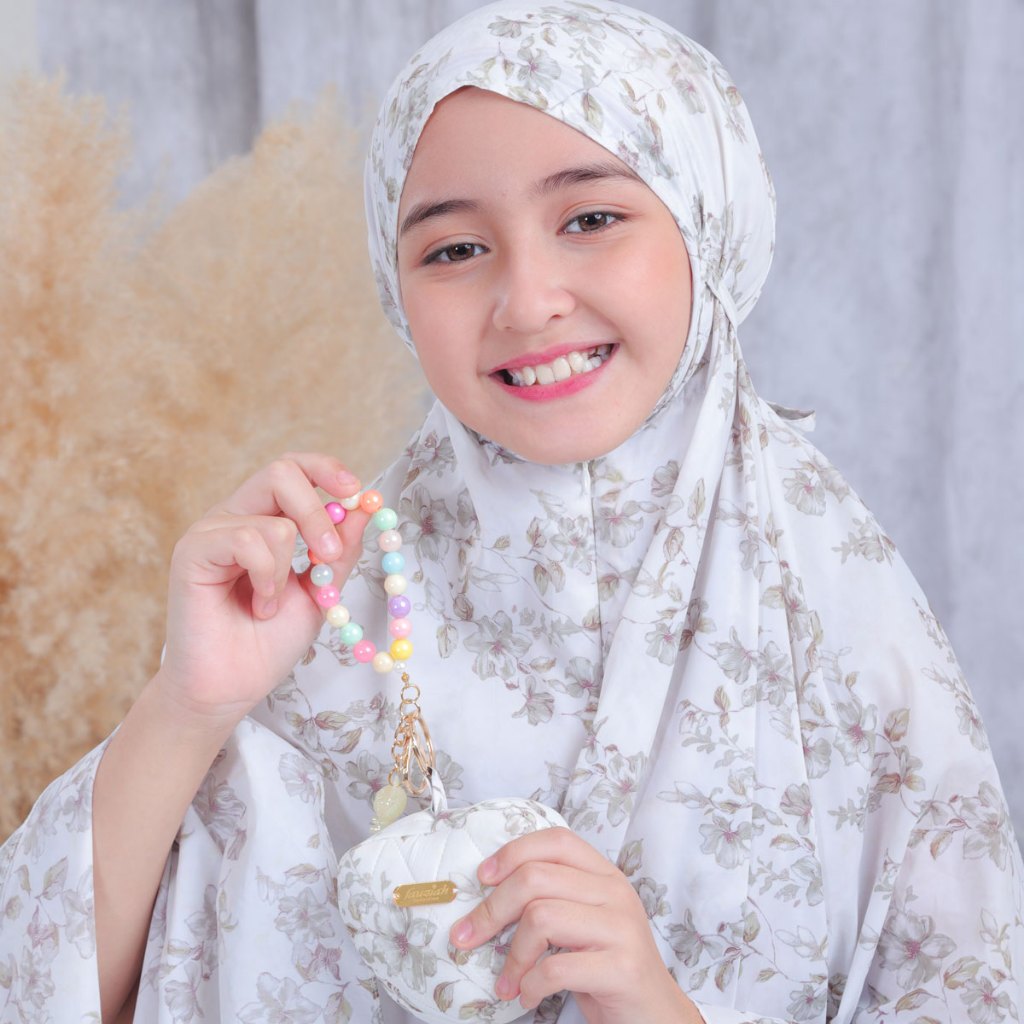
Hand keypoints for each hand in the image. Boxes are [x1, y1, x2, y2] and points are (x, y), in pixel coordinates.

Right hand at [155, 452, 367, 726]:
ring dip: (288, 569)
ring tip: (271, 605)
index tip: (357, 492)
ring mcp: (210, 531)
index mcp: (263, 518)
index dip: (326, 470)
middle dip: (318, 512)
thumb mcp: (320, 592)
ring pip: (274, 520)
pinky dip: (267, 578)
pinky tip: (258, 606)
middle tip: (329, 556)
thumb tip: (366, 507)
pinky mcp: (192, 551)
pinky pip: (248, 541)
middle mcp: (235, 516)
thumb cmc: (269, 642)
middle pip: (282, 471)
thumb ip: (340, 550)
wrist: (231, 688)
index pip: (294, 468)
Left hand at [448, 828, 701, 1023]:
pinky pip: (556, 967)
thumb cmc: (607, 966)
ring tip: (507, 981)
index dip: (513, 853)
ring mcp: (622, 928)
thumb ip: (552, 898)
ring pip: (541, 917)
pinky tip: (528, 996)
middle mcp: (616, 893)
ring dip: (512, 956)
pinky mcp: (623, 968)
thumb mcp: (583, 922)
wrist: (656, 1015)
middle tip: (468, 937)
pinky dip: (531, 985)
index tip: (481, 878)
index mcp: (605, 875)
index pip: (555, 841)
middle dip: (492, 909)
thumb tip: (487, 892)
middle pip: (535, 878)